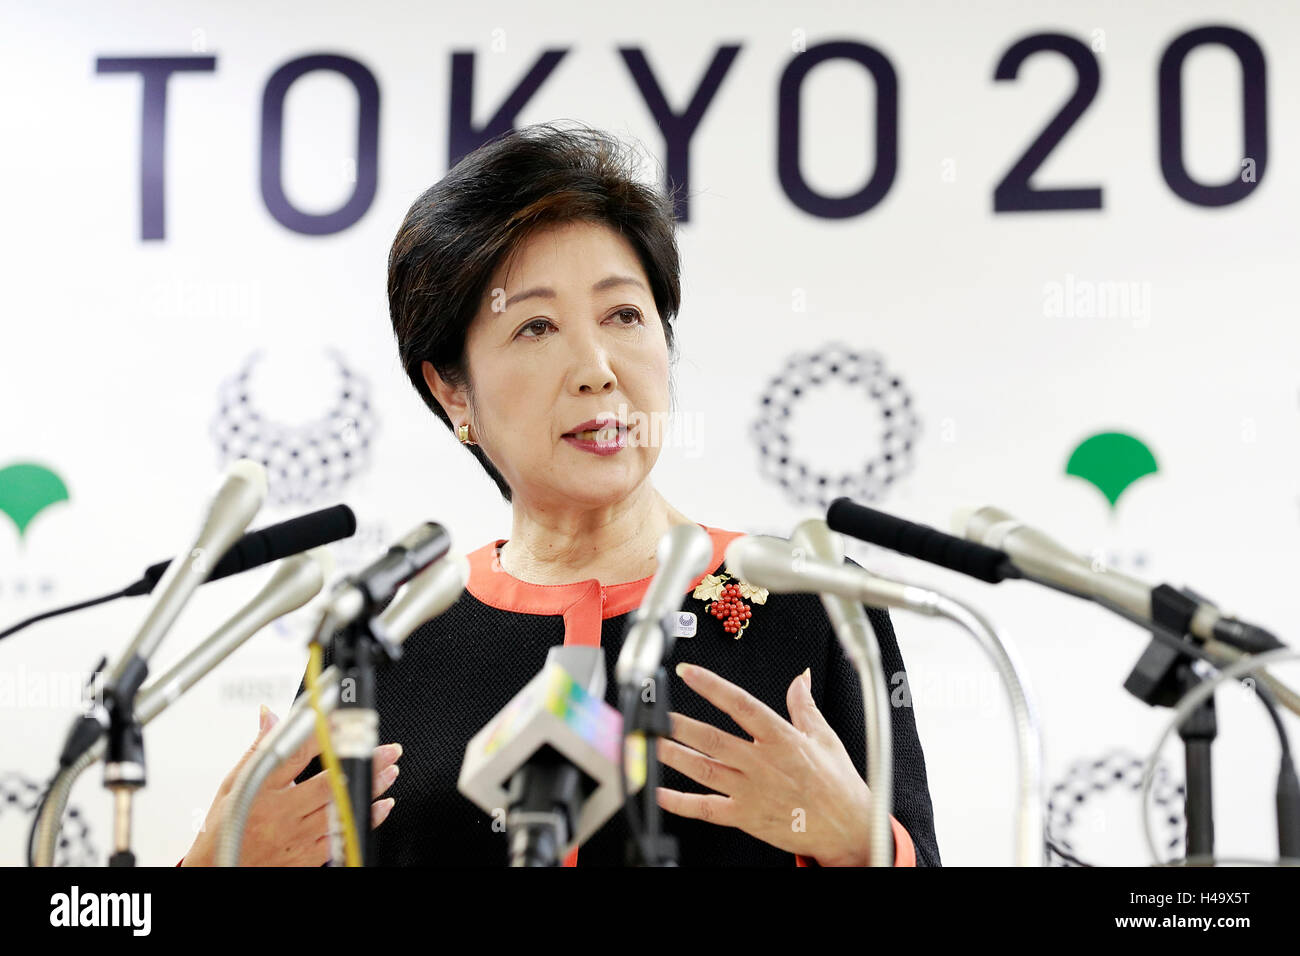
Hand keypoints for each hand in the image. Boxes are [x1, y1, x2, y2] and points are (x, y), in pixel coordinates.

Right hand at [181, 704, 400, 865]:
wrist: (217, 870)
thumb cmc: (226, 826)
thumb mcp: (232, 783)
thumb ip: (258, 749)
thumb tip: (270, 715)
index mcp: (261, 791)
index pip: (297, 755)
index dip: (325, 736)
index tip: (347, 721)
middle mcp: (281, 815)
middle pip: (330, 785)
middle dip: (362, 765)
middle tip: (386, 750)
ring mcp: (296, 838)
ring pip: (341, 811)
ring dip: (370, 790)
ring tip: (390, 771)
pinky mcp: (306, 857)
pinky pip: (342, 838)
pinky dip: (364, 820)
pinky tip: (380, 806)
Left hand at [655, 663, 873, 866]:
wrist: (846, 828)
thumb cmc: (837, 784)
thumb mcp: (825, 737)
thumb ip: (804, 706)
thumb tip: (800, 678)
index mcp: (781, 738)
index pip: (740, 704)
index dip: (712, 686)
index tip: (690, 673)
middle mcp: (762, 763)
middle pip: (713, 739)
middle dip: (680, 725)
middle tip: (657, 712)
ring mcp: (752, 791)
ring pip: (705, 770)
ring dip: (675, 756)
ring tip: (653, 743)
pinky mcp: (746, 817)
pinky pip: (707, 809)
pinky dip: (681, 802)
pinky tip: (662, 793)